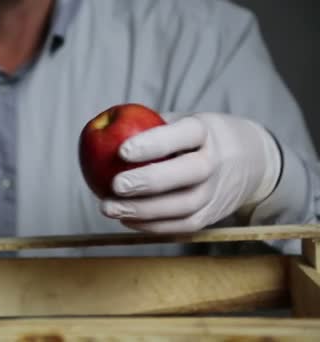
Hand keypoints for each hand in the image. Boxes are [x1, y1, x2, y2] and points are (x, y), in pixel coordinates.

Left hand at [101, 113, 280, 232]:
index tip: (122, 151)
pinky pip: (180, 226)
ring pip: (183, 207)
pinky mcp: (210, 217)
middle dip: (149, 182)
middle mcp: (215, 162)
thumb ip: (148, 122)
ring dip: (143, 211)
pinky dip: (150, 226)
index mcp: (206, 131)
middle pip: (188, 174)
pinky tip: (124, 219)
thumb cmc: (198, 139)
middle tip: (114, 185)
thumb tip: (101, 124)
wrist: (251, 163)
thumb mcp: (182, 121)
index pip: (184, 135)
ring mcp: (215, 192)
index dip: (154, 143)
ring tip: (109, 208)